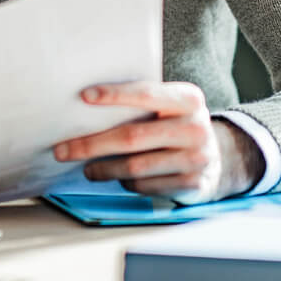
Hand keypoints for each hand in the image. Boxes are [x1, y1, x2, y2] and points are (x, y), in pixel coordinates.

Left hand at [51, 81, 263, 203]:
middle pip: (131, 137)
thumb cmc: (177, 125)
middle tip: (62, 149)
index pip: (146, 93)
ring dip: (102, 169)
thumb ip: (143, 103)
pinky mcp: (192, 185)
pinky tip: (116, 177)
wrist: (218, 157)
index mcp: (188, 99)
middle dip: (91, 144)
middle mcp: (195, 128)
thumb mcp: (170, 106)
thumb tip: (86, 104)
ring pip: (134, 168)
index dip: (114, 95)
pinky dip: (125, 183)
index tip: (83, 96)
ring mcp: (196, 159)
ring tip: (85, 168)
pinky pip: (145, 186)